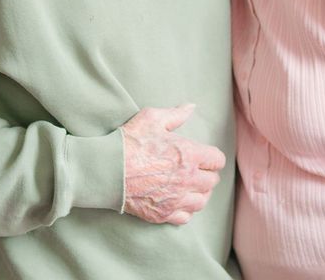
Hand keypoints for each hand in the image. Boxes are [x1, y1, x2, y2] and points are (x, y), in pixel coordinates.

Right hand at [121, 104, 224, 224]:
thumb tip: (191, 107)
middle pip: (212, 182)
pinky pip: (185, 217)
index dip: (211, 157)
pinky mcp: (163, 214)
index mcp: (189, 155)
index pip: (217, 160)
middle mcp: (187, 179)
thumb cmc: (130, 142)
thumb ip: (176, 114)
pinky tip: (177, 201)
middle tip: (194, 170)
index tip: (203, 156)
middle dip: (206, 174)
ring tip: (189, 186)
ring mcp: (176, 199)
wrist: (107, 169)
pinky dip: (185, 210)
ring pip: (201, 201)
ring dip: (199, 193)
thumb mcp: (152, 118)